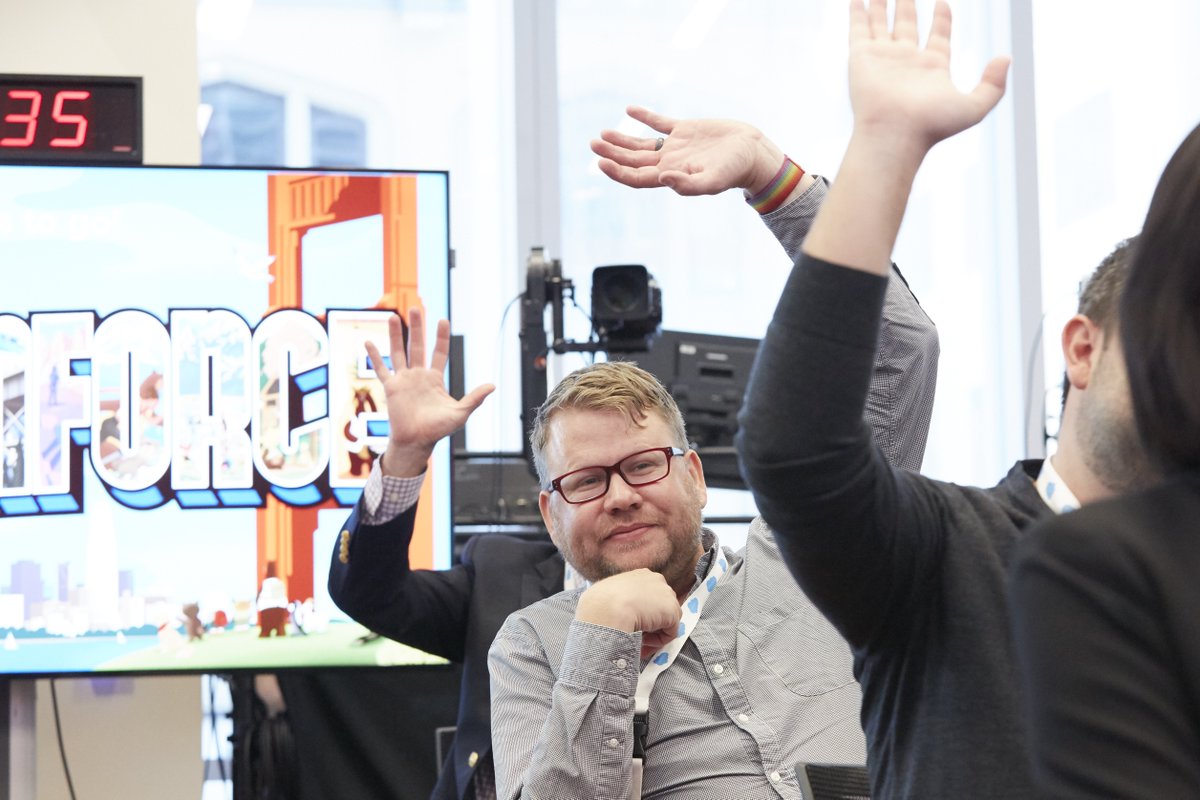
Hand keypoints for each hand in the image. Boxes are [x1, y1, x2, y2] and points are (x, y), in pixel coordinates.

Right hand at [367, 307, 493, 476]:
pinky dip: (375, 357)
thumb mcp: (460, 413)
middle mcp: (419, 376)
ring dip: (396, 335)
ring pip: (399, 352)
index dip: (441, 337)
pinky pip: (382, 369)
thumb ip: (474, 398)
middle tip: (415, 308)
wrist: (417, 442)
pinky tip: (368, 342)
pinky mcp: (391, 388)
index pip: (439, 352)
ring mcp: (404, 380)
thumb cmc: (438, 430)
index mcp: (435, 379)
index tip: (442, 320)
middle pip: (418, 346)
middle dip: (417, 327)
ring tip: (393, 317)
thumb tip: (493, 385)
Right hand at [576, 569, 682, 659]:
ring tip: (638, 643)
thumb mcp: (609, 594)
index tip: (631, 625)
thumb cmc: (601, 603)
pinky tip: (642, 644)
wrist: (608, 608)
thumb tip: (621, 613)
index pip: (650, 595)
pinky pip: (670, 632)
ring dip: (654, 634)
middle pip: (660, 607)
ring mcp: (667, 594)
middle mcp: (657, 580)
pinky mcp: (673, 611)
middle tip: (637, 638)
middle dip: (651, 624)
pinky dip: (658, 642)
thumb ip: (622, 600)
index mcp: (642, 574)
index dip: (643, 613)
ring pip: (666, 620)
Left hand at [591, 106, 786, 196]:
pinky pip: (660, 123)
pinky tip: (629, 109)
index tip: (601, 163)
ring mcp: (676, 146)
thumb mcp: (713, 181)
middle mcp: (670, 162)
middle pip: (634, 160)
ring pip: (642, 143)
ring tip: (602, 135)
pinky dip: (645, 116)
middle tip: (593, 145)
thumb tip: (663, 178)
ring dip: (622, 140)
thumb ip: (688, 185)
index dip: (618, 172)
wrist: (753, 153)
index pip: (637, 177)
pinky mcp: (685, 130)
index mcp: (672, 176)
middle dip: (612, 154)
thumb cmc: (734, 171)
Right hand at [848, 0, 1009, 155]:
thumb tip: (1006, 58)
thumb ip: (993, 85)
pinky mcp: (862, 57)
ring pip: (880, 23)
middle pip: (906, 25)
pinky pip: (858, 28)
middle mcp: (906, 61)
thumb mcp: (974, 107)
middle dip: (906, 6)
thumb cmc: (931, 125)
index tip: (942, 2)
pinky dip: (857, 12)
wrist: (895, 134)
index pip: (938, 35)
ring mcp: (883, 58)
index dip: (941, 18)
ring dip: (879, 6)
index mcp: (932, 68)